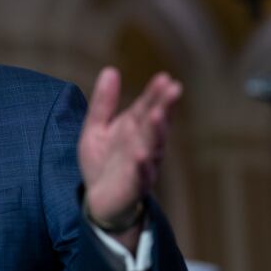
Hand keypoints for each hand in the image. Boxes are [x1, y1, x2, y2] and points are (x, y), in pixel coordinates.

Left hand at [79, 67, 181, 226]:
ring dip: (156, 132)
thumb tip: (110, 70)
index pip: (147, 107)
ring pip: (151, 147)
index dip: (155, 94)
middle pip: (155, 124)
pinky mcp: (133, 186)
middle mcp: (143, 145)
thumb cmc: (102, 162)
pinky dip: (141, 166)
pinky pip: (139, 175)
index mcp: (135, 129)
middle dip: (164, 107)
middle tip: (174, 88)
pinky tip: (141, 155)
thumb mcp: (97, 127)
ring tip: (158, 115)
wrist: (98, 201)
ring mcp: (141, 166)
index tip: (164, 77)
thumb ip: (104, 102)